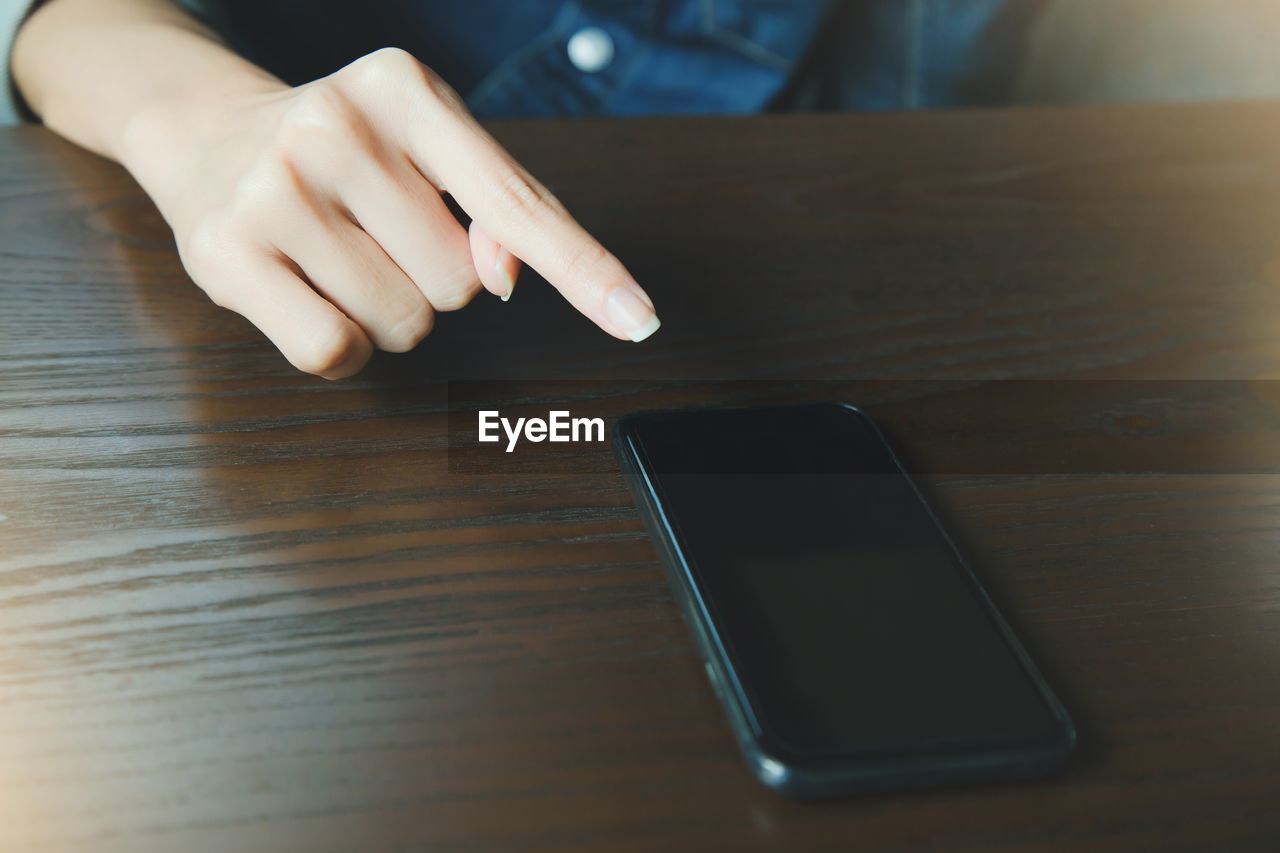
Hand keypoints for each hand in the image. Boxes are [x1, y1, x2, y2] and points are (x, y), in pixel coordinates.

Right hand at [120, 47, 659, 377]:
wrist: (205, 132)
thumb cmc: (344, 149)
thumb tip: (509, 275)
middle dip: (434, 277)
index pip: (516, 202)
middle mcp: (336, 127)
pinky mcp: (225, 255)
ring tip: (339, 253)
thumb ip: (494, 205)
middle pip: (462, 283)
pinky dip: (342, 344)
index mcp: (405, 90)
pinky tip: (308, 291)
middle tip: (376, 230)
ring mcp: (275, 190)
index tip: (638, 317)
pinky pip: (336, 351)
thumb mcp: (428, 148)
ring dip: (389, 311)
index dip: (584, 268)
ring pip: (405, 324)